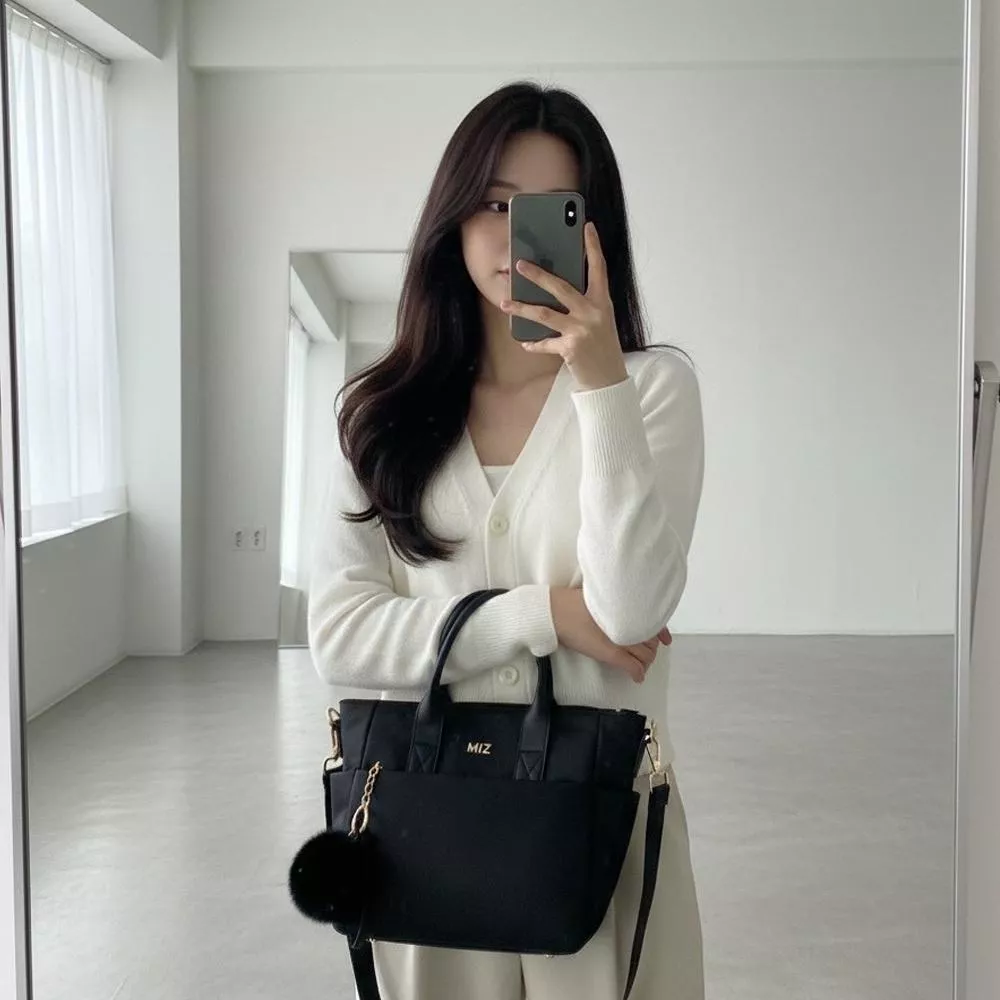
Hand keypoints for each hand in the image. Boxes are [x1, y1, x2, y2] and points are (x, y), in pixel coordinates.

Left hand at [499, 222, 628, 391]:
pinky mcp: (571, 348)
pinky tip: (524, 342)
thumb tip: (554, 288)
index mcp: (602, 301)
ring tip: (504, 303)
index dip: (593, 246)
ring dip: (521, 308)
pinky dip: (533, 344)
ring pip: (544, 314)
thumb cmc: (602, 346)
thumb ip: (583, 303)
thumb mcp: (599, 319)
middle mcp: (593, 312)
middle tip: (519, 264)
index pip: (599, 268)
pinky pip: (544, 343)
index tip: (586, 226)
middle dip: (538, 275)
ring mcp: (581, 330)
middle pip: (561, 287)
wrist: (609, 379)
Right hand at [549, 587, 671, 683]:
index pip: (654, 624)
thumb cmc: (576, 603)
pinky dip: (637, 673)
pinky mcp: (610, 653)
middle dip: (651, 647)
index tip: (664, 639)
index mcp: (628, 608)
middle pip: (651, 640)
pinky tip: (637, 677)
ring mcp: (620, 639)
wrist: (557, 612)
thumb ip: (623, 605)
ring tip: (639, 662)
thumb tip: (641, 613)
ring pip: (645, 655)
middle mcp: (628, 623)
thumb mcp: (603, 598)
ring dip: (645, 661)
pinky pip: (632, 667)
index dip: (661, 633)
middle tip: (645, 649)